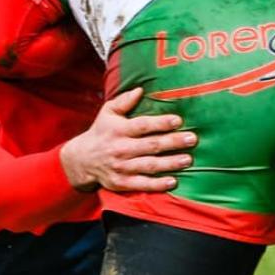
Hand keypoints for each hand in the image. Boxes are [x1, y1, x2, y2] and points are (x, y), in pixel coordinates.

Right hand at [60, 88, 196, 191]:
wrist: (81, 159)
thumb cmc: (101, 132)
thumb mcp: (107, 112)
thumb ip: (124, 101)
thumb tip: (140, 90)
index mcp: (119, 130)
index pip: (142, 125)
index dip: (160, 123)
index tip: (178, 120)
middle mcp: (120, 148)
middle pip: (150, 145)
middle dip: (172, 142)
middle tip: (192, 139)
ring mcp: (121, 167)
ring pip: (149, 165)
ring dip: (170, 163)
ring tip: (187, 159)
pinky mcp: (121, 183)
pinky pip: (142, 184)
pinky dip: (157, 184)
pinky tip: (172, 182)